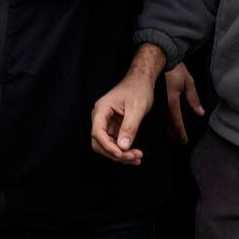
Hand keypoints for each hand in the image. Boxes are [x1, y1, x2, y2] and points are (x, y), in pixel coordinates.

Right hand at [90, 44, 167, 164]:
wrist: (141, 81)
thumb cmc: (138, 89)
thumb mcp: (137, 108)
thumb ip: (129, 127)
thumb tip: (123, 147)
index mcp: (101, 110)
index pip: (97, 133)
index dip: (107, 146)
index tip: (121, 154)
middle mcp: (100, 118)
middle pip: (99, 142)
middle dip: (115, 153)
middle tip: (133, 157)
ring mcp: (106, 123)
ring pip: (106, 145)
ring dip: (120, 154)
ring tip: (137, 158)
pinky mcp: (113, 127)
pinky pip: (114, 143)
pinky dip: (123, 151)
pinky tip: (135, 155)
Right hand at [163, 63, 204, 142]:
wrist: (157, 58)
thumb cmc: (173, 69)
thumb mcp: (188, 82)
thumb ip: (194, 99)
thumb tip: (200, 113)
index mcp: (171, 101)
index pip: (177, 122)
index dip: (181, 133)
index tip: (184, 141)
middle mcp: (162, 104)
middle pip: (167, 123)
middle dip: (173, 132)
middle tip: (177, 140)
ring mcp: (155, 101)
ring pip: (160, 118)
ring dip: (166, 126)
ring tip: (170, 133)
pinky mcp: (151, 98)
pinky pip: (155, 112)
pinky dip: (160, 118)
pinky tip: (162, 120)